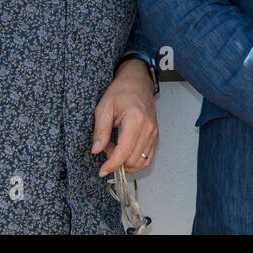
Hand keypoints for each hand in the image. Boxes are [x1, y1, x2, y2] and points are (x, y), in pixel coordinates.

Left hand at [93, 60, 158, 176]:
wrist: (137, 82)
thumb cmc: (121, 92)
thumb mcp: (104, 108)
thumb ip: (100, 131)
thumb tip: (96, 150)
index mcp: (135, 120)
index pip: (124, 151)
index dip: (112, 164)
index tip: (102, 171)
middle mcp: (148, 128)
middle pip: (133, 159)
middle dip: (116, 161)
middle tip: (106, 148)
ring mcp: (154, 133)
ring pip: (141, 162)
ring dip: (125, 162)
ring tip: (115, 147)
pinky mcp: (155, 136)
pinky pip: (147, 158)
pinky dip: (135, 161)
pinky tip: (125, 151)